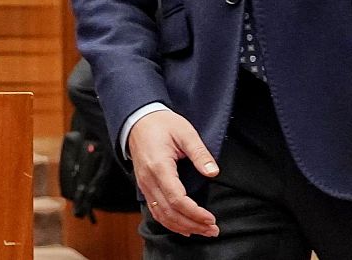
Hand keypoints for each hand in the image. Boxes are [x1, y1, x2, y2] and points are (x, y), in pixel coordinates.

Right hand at [127, 109, 220, 237]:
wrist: (138, 120)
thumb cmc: (162, 124)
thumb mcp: (185, 132)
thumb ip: (199, 153)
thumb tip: (213, 172)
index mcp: (159, 166)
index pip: (176, 199)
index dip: (194, 213)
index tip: (211, 219)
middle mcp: (148, 179)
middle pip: (169, 212)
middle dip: (192, 224)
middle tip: (213, 230)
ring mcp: (144, 184)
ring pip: (161, 215)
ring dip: (182, 227)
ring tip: (203, 231)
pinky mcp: (145, 186)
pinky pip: (155, 211)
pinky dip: (170, 223)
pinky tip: (184, 227)